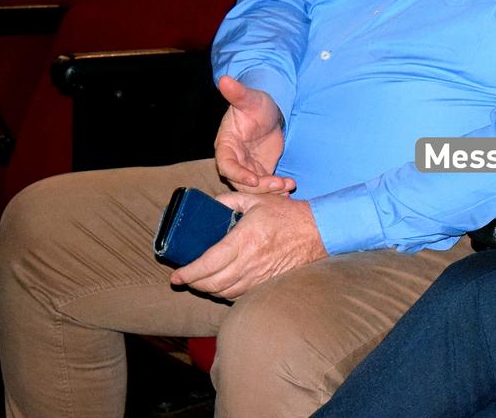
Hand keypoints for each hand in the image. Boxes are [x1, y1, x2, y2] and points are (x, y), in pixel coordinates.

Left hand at [171, 193, 327, 297]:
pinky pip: (239, 296)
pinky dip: (226, 294)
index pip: (208, 263)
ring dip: (208, 290)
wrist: (318, 232)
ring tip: (201, 282)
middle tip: (185, 278)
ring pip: (224, 293)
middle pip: (212, 283)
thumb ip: (229, 200)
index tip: (177, 275)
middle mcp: (249, 262)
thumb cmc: (288, 215)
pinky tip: (222, 286)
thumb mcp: (257, 199)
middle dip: (194, 284)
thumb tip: (210, 206)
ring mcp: (259, 276)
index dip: (188, 273)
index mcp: (244, 240)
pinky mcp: (267, 284)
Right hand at [213, 75, 295, 193]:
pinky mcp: (260, 170)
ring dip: (270, 189)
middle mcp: (234, 159)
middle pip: (240, 181)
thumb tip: (224, 79)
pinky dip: (276, 188)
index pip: (226, 165)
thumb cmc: (255, 103)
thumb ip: (237, 93)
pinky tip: (289, 187)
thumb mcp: (249, 98)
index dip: (238, 174)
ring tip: (287, 185)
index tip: (253, 180)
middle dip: (259, 187)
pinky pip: (265, 184)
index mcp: (226, 145)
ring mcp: (247, 167)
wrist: (269, 111)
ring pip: (254, 187)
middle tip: (279, 185)